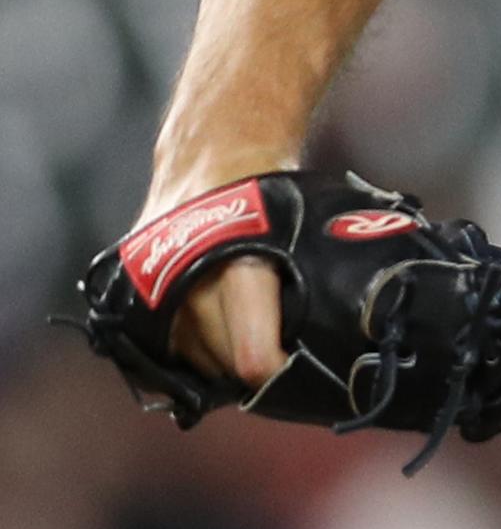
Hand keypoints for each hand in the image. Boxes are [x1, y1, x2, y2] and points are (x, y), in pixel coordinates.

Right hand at [138, 172, 292, 387]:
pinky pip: (160, 345)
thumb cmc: (270, 195)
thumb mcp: (303, 236)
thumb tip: (340, 336)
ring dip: (219, 361)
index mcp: (240, 273)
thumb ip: (313, 286)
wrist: (212, 155)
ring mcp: (154, 292)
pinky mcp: (132, 292)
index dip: (275, 374)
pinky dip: (188, 350)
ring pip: (191, 361)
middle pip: (222, 366)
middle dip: (252, 368)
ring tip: (248, 337)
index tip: (292, 370)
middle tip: (278, 352)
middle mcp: (191, 288)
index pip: (251, 358)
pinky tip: (212, 338)